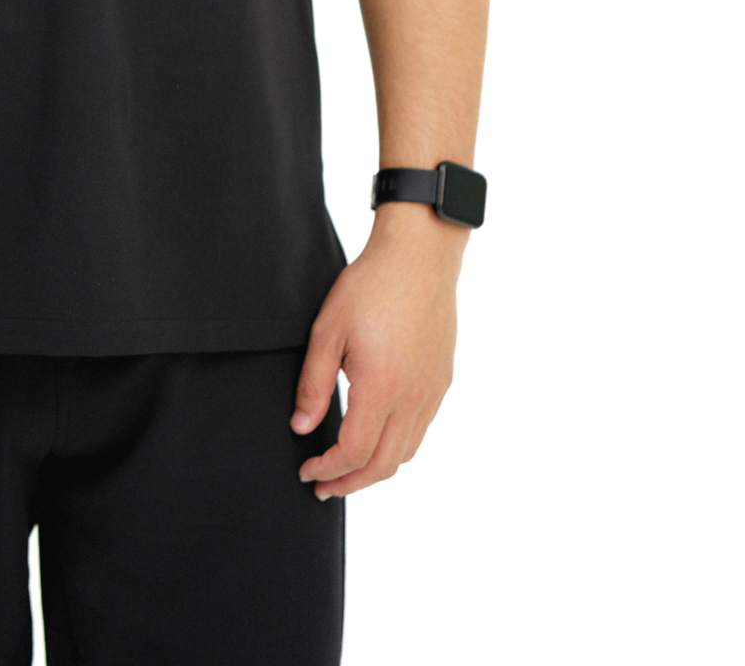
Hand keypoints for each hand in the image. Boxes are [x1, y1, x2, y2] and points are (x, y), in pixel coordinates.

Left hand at [290, 209, 462, 499]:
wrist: (419, 258)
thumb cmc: (369, 286)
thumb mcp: (328, 330)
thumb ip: (313, 384)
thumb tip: (302, 428)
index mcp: (382, 387)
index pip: (354, 452)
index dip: (328, 470)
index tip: (306, 471)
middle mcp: (414, 397)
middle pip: (383, 465)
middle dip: (350, 483)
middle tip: (322, 486)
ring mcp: (432, 392)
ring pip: (406, 453)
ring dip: (375, 470)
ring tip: (347, 469)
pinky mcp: (441, 381)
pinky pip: (420, 431)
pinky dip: (396, 447)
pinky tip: (376, 437)